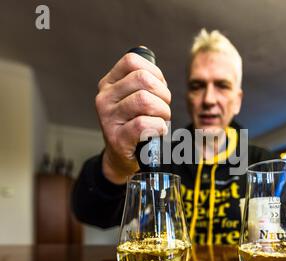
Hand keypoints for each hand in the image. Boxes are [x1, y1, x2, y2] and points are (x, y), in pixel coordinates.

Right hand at [95, 52, 170, 183]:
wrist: (122, 157)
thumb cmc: (134, 124)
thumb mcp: (133, 98)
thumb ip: (143, 82)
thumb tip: (157, 75)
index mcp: (109, 84)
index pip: (132, 61)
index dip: (154, 72)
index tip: (159, 87)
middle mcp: (104, 98)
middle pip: (143, 79)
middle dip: (163, 93)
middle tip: (164, 107)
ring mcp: (108, 118)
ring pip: (145, 100)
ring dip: (163, 111)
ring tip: (161, 119)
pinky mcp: (117, 138)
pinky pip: (143, 124)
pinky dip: (159, 127)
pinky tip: (158, 130)